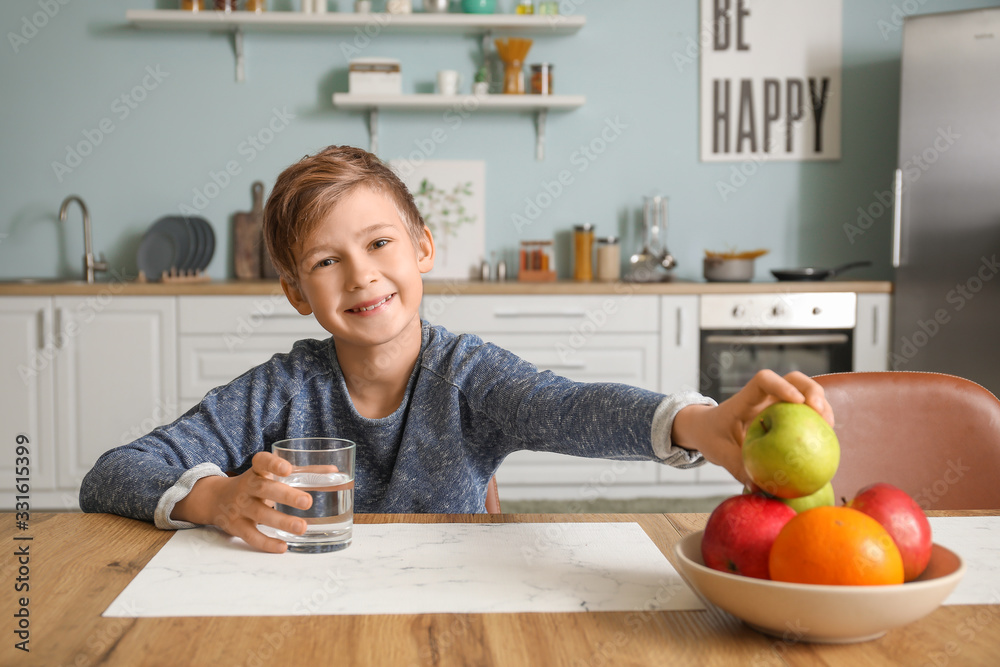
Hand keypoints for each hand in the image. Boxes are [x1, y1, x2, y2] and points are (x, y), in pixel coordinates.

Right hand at [171, 452, 313, 552]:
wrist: (215, 499)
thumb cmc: (254, 484)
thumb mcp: (271, 475)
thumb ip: (302, 472)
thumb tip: (333, 471)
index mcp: (257, 471)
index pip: (261, 462)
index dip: (273, 465)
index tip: (287, 468)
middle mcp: (246, 487)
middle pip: (264, 490)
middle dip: (286, 495)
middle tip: (307, 501)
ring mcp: (239, 508)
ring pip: (260, 514)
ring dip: (281, 521)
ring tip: (302, 527)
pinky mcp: (235, 526)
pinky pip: (251, 536)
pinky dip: (266, 543)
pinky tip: (283, 546)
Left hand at [672, 370, 833, 487]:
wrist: (707, 430)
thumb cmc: (712, 437)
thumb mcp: (720, 453)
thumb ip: (738, 468)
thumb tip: (759, 489)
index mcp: (745, 399)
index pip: (763, 380)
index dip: (782, 385)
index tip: (796, 401)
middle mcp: (765, 397)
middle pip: (794, 379)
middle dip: (812, 391)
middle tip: (819, 413)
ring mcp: (777, 403)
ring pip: (805, 392)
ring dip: (822, 405)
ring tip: (828, 429)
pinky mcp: (786, 415)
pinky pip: (806, 412)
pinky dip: (818, 421)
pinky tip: (826, 440)